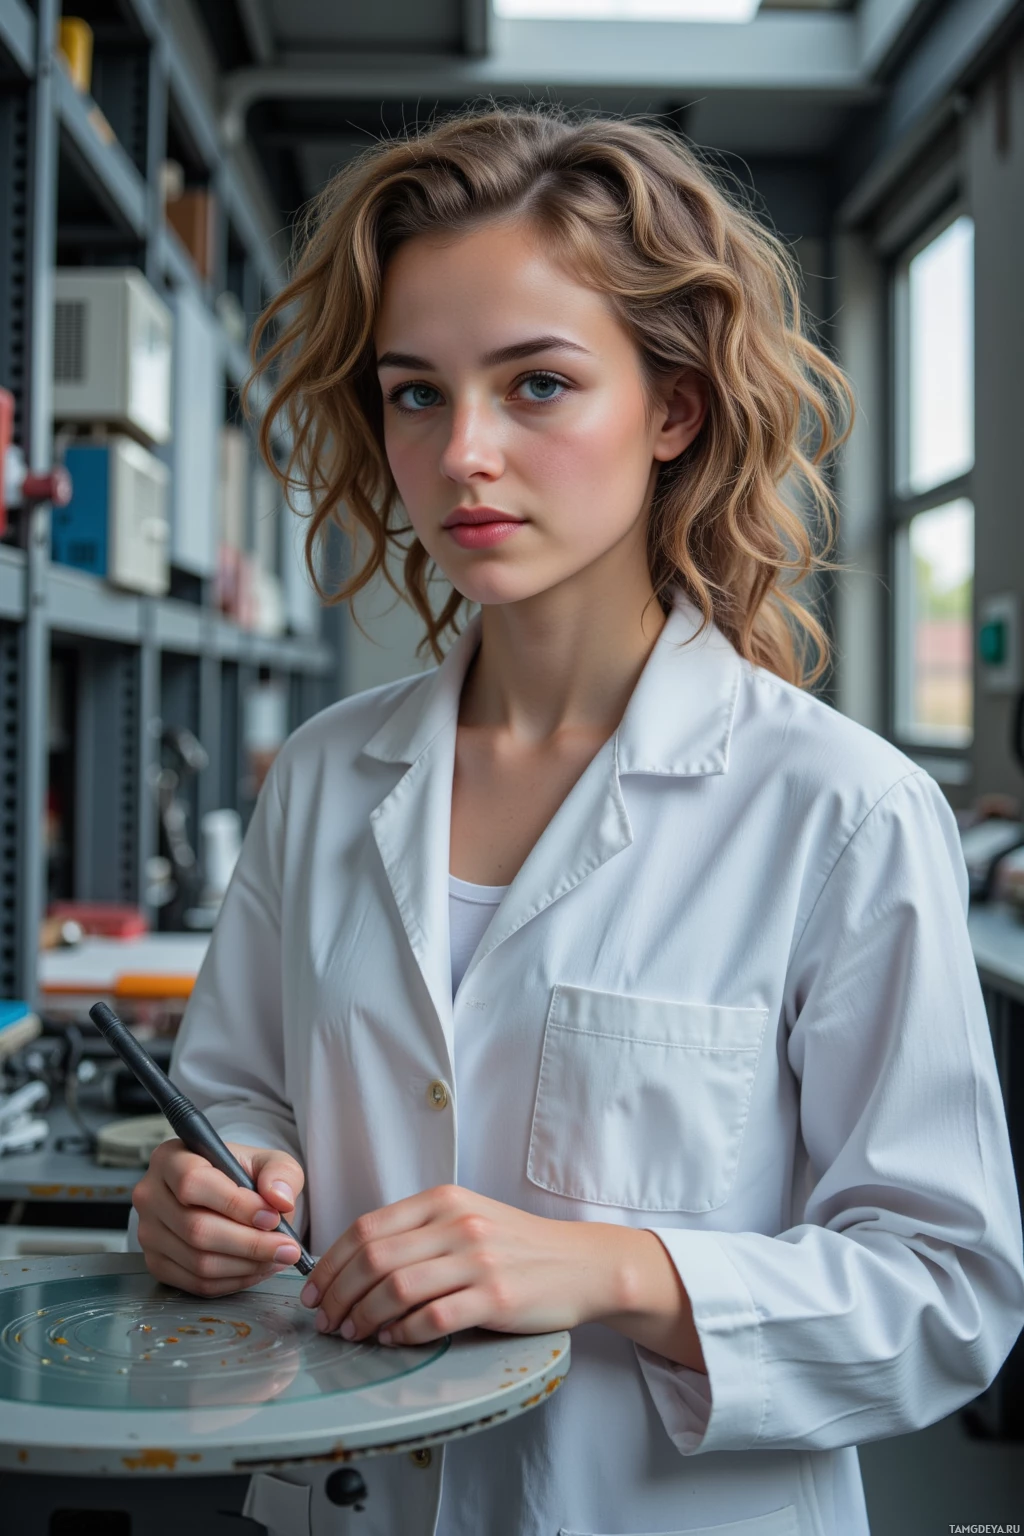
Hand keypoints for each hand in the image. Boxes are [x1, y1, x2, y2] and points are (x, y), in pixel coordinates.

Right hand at [133, 1139, 305, 1297]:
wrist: (227, 1196)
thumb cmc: (243, 1175)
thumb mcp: (269, 1161)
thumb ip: (280, 1173)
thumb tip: (279, 1198)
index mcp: (170, 1158)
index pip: (193, 1182)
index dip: (235, 1204)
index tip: (272, 1217)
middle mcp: (150, 1195)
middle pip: (196, 1228)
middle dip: (250, 1243)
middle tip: (286, 1247)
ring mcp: (149, 1233)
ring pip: (198, 1262)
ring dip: (246, 1265)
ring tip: (277, 1257)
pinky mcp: (156, 1264)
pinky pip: (196, 1284)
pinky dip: (234, 1281)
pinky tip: (257, 1268)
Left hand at [299, 1184, 627, 1345]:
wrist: (582, 1263)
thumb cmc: (518, 1246)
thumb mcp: (467, 1218)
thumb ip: (418, 1232)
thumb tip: (357, 1262)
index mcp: (443, 1199)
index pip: (367, 1227)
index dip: (330, 1263)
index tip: (314, 1290)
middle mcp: (457, 1224)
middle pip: (373, 1258)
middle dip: (337, 1294)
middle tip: (325, 1320)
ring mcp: (477, 1259)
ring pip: (396, 1288)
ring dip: (363, 1317)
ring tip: (353, 1333)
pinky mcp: (495, 1296)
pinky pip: (432, 1318)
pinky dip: (403, 1333)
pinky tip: (394, 1340)